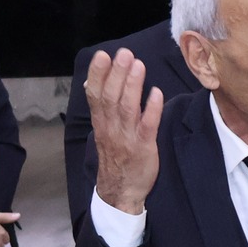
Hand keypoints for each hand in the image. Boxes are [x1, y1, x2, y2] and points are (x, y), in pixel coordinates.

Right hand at [88, 49, 163, 214]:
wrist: (121, 192)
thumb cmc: (115, 157)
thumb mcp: (102, 131)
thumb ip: (100, 107)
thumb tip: (91, 82)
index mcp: (101, 123)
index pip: (95, 95)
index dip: (97, 75)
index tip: (102, 55)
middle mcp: (111, 128)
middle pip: (110, 97)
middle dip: (117, 74)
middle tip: (124, 54)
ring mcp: (127, 138)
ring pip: (127, 108)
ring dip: (133, 86)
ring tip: (138, 65)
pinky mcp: (144, 148)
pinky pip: (147, 126)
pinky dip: (152, 109)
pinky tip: (156, 93)